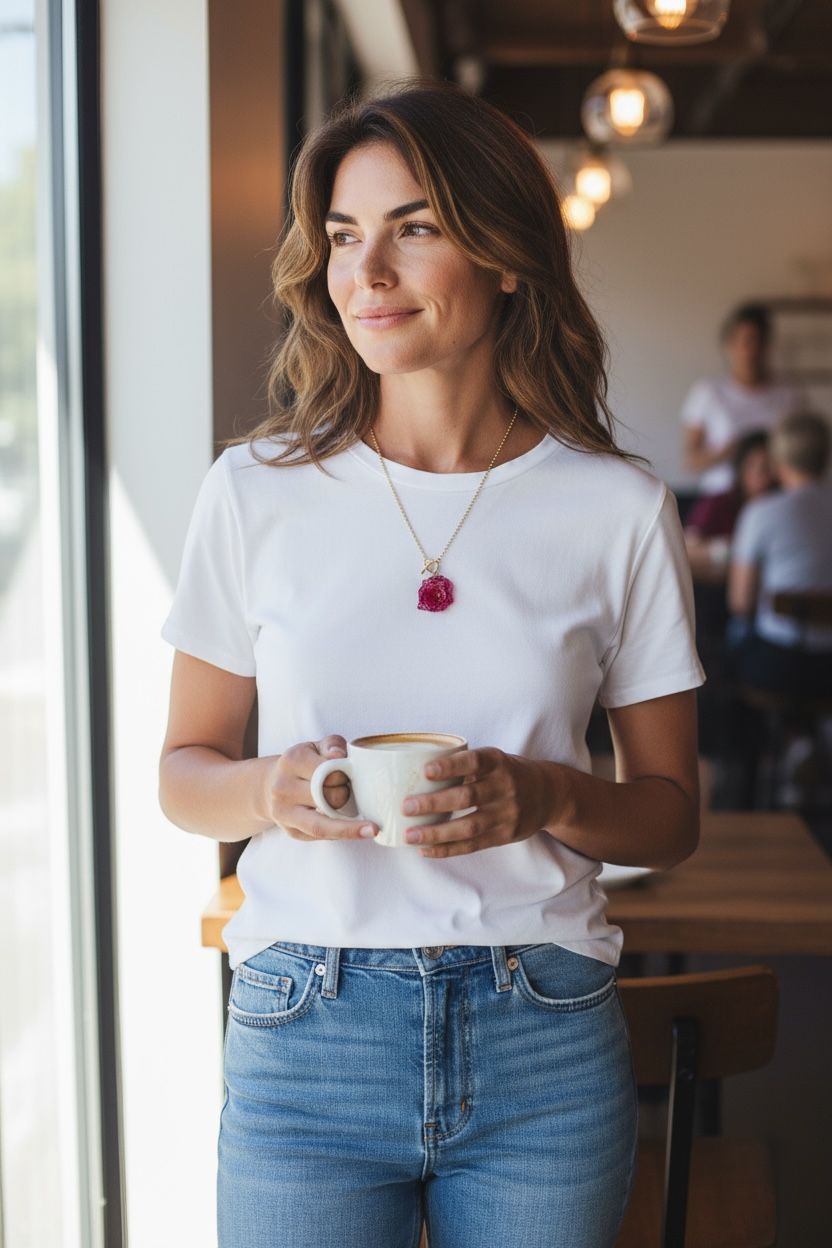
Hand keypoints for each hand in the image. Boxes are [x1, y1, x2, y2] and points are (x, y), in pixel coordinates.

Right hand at [262, 735, 378, 841]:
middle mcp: (283, 788)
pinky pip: (321, 837)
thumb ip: (332, 745)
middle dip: (344, 795)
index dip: (344, 774)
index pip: (328, 771)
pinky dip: (339, 833)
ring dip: (349, 826)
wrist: (269, 786)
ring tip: (371, 829)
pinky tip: (353, 831)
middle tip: (347, 789)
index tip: (350, 773)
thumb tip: (340, 756)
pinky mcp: (291, 831)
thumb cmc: (302, 765)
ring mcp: (284, 813)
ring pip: (322, 826)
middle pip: (327, 798)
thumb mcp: (316, 747)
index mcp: (292, 761)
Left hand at [401, 747, 547, 858]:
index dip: (450, 766)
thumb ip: (465, 766)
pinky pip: (473, 845)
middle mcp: (505, 787)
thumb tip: (416, 773)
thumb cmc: (509, 773)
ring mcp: (507, 814)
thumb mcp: (495, 760)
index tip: (425, 771)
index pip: (474, 762)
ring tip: (410, 835)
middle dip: (434, 803)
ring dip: (436, 833)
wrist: (550, 794)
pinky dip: (447, 849)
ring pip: (468, 827)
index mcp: (499, 763)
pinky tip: (426, 850)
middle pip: (467, 797)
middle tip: (406, 807)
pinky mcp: (505, 836)